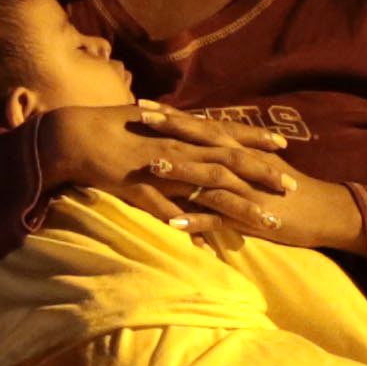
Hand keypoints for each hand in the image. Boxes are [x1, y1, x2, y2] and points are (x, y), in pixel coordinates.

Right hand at [24, 100, 283, 198]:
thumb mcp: (150, 126)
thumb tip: (196, 134)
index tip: (285, 144)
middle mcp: (178, 148)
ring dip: (239, 206)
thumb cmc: (111, 129)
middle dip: (262, 175)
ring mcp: (161, 170)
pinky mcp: (139, 188)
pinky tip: (203, 239)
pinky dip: (183, 222)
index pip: (227, 134)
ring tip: (266, 222)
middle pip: (229, 162)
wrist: (73, 135)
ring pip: (208, 188)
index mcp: (181, 133)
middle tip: (292, 187)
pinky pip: (165, 209)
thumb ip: (177, 133)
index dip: (256, 138)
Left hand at [129, 132, 366, 255]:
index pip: (204, 128)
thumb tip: (204, 150)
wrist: (325, 211)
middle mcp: (242, 165)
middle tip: (140, 118)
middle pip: (203, 143)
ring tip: (150, 167)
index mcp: (242, 152)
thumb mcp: (259, 168)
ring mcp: (246, 191)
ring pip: (209, 178)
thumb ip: (233, 159)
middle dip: (171, 131)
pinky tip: (173, 223)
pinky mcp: (252, 217)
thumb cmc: (289, 191)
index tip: (145, 105)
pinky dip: (198, 221)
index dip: (175, 117)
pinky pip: (221, 219)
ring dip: (180, 173)